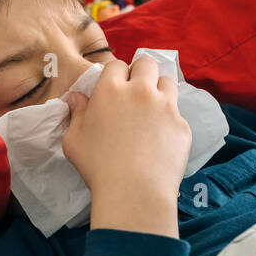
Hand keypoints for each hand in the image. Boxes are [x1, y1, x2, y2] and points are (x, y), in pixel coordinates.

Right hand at [62, 57, 189, 236]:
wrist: (134, 191)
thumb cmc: (98, 166)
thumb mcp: (74, 140)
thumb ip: (76, 114)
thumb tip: (76, 98)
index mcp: (111, 90)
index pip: (116, 65)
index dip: (115, 75)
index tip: (114, 89)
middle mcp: (141, 91)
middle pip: (147, 64)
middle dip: (141, 72)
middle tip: (135, 92)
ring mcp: (166, 107)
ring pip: (168, 82)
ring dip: (159, 90)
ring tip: (152, 110)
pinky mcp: (182, 126)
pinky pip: (177, 114)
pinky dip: (169, 121)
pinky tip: (161, 139)